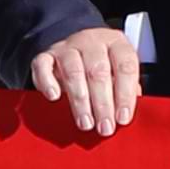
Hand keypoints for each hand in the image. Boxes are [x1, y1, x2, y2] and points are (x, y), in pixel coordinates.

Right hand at [35, 22, 142, 137]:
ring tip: (85, 122)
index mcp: (116, 43)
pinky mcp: (47, 54)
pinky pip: (43, 65)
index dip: (125, 94)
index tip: (122, 118)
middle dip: (102, 103)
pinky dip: (47, 82)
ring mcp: (68, 46)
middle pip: (98, 71)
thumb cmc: (104, 66)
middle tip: (105, 127)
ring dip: (80, 101)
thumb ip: (126, 91)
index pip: (125, 66)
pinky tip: (54, 97)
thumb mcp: (120, 74)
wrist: (77, 46)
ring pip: (73, 70)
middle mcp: (92, 41)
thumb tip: (124, 116)